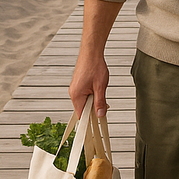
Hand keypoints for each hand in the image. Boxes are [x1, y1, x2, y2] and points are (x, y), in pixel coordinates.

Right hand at [69, 0, 122, 117]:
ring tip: (101, 91)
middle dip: (94, 109)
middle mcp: (73, 93)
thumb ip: (100, 102)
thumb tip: (101, 115)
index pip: (81, 116)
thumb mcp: (101, 86)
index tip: (96, 127)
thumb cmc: (94, 66)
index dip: (89, 122)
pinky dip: (93, 95)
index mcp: (76, 95)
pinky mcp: (79, 85)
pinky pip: (85, 95)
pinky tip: (99, 88)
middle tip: (104, 105)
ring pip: (86, 102)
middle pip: (84, 109)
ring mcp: (75, 89)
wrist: (91, 51)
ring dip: (94, 101)